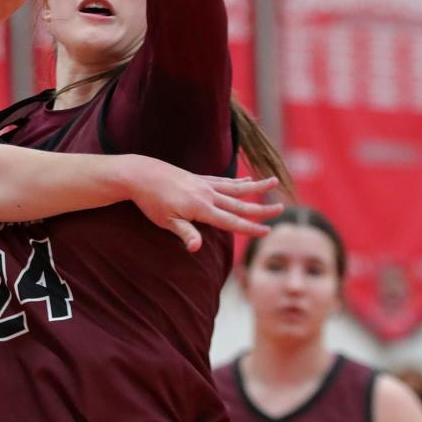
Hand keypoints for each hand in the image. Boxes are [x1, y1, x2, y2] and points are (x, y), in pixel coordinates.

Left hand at [124, 158, 282, 251]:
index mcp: (201, 207)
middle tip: (282, 209)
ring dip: (256, 186)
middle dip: (262, 207)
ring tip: (273, 181)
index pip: (231, 220)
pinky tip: (246, 180)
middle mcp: (206, 194)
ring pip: (235, 187)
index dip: (250, 227)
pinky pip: (222, 180)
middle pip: (239, 202)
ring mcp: (203, 184)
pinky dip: (236, 181)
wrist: (139, 174)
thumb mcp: (165, 221)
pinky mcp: (197, 178)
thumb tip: (197, 248)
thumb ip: (184, 233)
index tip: (268, 231)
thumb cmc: (150, 201)